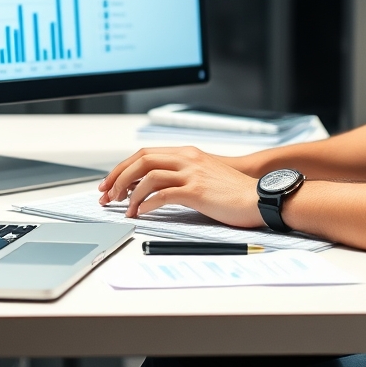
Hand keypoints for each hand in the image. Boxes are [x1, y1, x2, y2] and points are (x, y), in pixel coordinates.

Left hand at [97, 146, 264, 228]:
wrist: (259, 197)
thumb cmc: (232, 191)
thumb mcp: (203, 175)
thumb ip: (179, 175)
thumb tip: (148, 187)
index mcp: (186, 153)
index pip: (144, 154)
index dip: (122, 168)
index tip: (109, 183)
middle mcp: (187, 159)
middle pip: (141, 161)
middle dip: (118, 178)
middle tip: (107, 196)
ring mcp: (192, 174)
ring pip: (148, 176)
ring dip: (130, 193)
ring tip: (124, 209)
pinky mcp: (197, 191)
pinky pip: (163, 194)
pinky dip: (147, 203)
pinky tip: (141, 213)